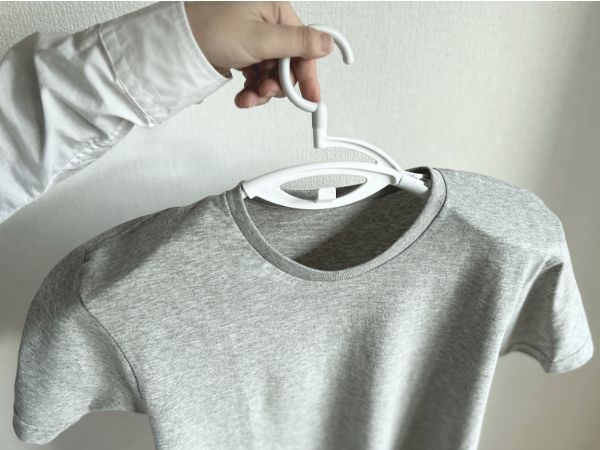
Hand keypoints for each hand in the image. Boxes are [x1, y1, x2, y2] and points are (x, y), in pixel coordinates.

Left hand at [183, 1, 332, 107]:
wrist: (177, 44)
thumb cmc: (210, 30)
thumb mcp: (260, 38)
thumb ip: (297, 43)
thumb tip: (327, 42)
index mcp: (276, 12)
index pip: (304, 46)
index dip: (307, 73)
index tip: (311, 97)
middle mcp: (268, 24)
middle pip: (289, 64)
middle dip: (278, 84)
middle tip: (266, 93)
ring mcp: (255, 41)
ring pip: (273, 75)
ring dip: (263, 91)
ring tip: (249, 97)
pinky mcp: (244, 55)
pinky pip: (258, 78)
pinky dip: (252, 91)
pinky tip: (242, 97)